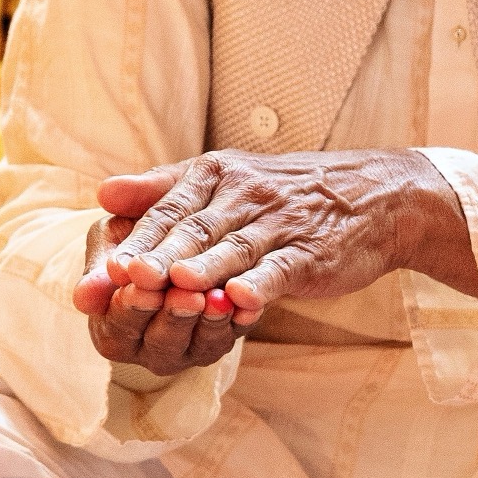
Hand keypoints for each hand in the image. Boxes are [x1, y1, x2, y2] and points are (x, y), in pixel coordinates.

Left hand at [75, 146, 475, 373]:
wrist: (374, 199)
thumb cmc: (287, 194)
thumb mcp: (224, 179)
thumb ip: (162, 189)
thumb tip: (102, 195)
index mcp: (216, 176)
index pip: (167, 211)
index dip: (133, 240)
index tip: (102, 270)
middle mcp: (243, 195)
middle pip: (192, 230)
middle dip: (157, 257)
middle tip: (125, 280)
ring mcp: (278, 225)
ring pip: (232, 249)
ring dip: (203, 269)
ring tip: (174, 289)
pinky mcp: (309, 254)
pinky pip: (280, 269)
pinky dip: (260, 285)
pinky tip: (241, 301)